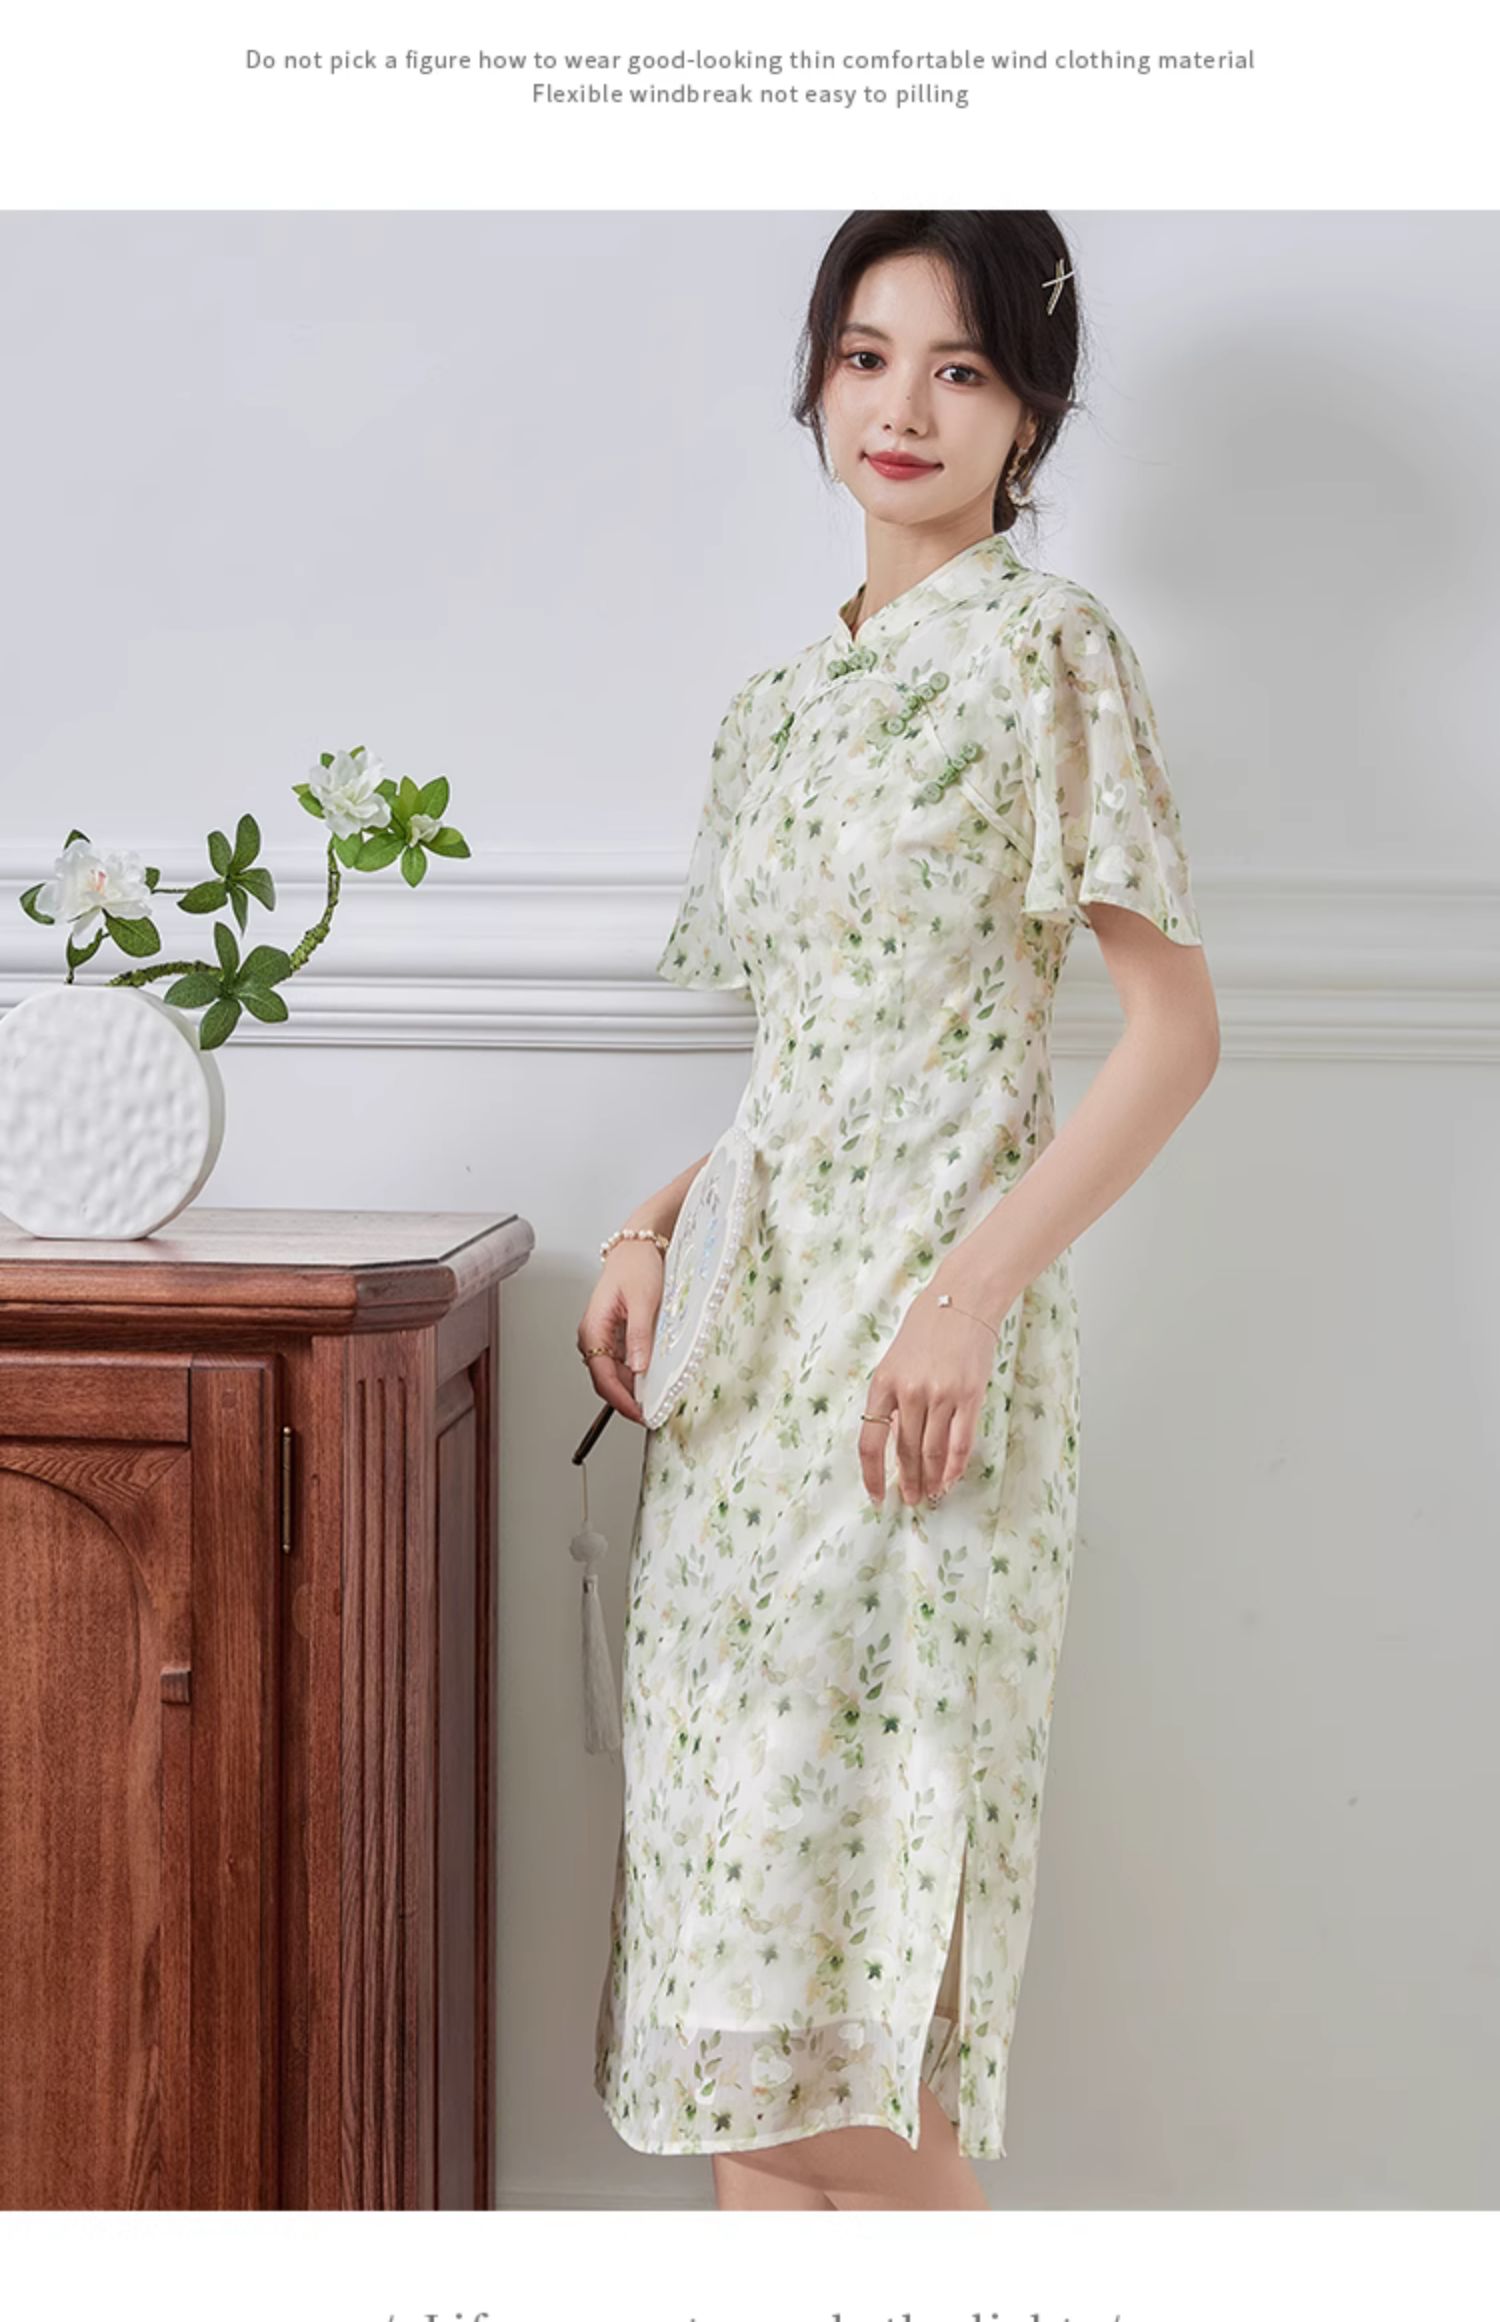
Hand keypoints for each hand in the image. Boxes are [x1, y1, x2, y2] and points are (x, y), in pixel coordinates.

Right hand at [576, 1244, 663, 1426]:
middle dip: (626, 1400)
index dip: (621, 1401)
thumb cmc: (637, 1266)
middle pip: (605, 1380)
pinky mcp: (613, 1335)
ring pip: (612, 1374)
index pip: (603, 1377)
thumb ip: (639, 1336)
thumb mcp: (643, 1301)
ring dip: (630, 1389)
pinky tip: (650, 1380)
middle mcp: (593, 1336)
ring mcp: (602, 1337)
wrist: (638, 1246)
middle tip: (651, 1413)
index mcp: (593, 1330)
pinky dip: (633, 1375)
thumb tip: (637, 1369)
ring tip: (654, 1400)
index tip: (640, 1414)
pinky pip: (619, 1362)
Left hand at [859, 1286, 1002, 1506]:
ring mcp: (941, 1394)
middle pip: (905, 1451)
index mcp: (883, 1382)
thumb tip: (894, 1440)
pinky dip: (954, 1465)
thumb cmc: (927, 1326)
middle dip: (907, 1481)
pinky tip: (950, 1478)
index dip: (872, 1475)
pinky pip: (960, 1441)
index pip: (870, 1441)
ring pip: (932, 1451)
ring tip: (930, 1494)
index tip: (876, 1496)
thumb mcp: (895, 1359)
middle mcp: (910, 1392)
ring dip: (930, 1478)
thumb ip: (892, 1397)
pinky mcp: (969, 1395)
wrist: (963, 1298)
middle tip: (910, 1500)